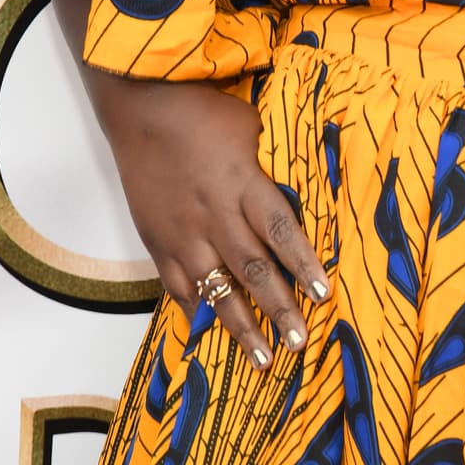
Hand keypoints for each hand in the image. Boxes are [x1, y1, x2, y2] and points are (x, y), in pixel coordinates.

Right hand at [99, 78, 328, 369]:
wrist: (142, 105)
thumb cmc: (205, 111)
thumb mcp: (253, 128)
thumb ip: (275, 167)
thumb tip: (308, 187)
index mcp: (243, 182)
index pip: (280, 231)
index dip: (303, 264)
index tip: (323, 294)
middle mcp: (214, 213)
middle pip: (253, 268)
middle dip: (279, 308)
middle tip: (300, 342)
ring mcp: (182, 231)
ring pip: (216, 288)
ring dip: (241, 326)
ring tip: (263, 359)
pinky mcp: (156, 239)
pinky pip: (177, 284)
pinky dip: (195, 309)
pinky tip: (209, 331)